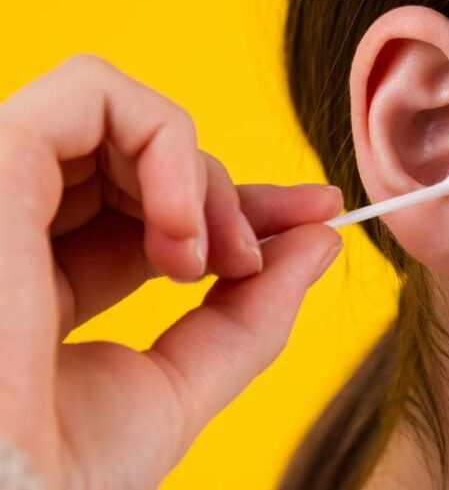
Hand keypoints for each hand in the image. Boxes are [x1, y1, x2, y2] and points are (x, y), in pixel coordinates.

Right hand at [0, 54, 343, 488]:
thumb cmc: (65, 477)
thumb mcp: (179, 387)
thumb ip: (252, 315)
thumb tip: (320, 239)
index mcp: (40, 284)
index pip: (151, 210)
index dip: (236, 202)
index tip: (318, 212)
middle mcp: (13, 230)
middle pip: (139, 158)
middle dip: (223, 193)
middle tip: (252, 259)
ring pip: (116, 112)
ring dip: (195, 174)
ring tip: (208, 257)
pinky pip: (88, 95)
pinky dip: (164, 142)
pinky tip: (184, 228)